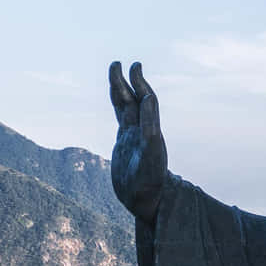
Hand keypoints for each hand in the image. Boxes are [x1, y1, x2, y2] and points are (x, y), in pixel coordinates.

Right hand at [109, 61, 167, 223]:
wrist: (146, 203)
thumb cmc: (150, 182)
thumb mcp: (151, 155)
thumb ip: (151, 126)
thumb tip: (149, 97)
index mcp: (149, 130)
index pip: (145, 101)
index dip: (140, 83)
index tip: (134, 66)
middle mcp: (141, 130)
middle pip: (131, 100)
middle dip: (125, 82)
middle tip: (118, 63)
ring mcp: (132, 137)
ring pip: (124, 108)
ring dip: (120, 90)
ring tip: (114, 73)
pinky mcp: (124, 146)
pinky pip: (120, 120)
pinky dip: (118, 107)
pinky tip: (117, 99)